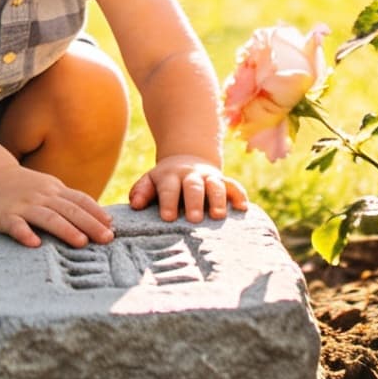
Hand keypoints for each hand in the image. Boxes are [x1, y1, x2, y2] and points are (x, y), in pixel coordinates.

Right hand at [0, 165, 116, 248]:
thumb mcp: (49, 189)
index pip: (80, 200)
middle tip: (107, 239)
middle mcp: (41, 196)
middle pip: (69, 210)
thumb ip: (71, 202)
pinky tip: (34, 243)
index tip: (111, 227)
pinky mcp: (4, 215)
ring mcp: (23, 205)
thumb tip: (102, 220)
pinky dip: (24, 233)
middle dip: (89, 224)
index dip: (96, 213)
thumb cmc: (25, 188)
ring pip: (47, 217)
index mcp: (54, 190)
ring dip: (65, 229)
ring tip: (81, 242)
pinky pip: (15, 225)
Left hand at [129, 154, 245, 222]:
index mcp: (170, 175)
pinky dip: (239, 196)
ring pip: (215, 185)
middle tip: (194, 219)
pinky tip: (242, 209)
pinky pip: (234, 186)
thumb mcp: (150, 181)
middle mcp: (191, 175)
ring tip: (218, 216)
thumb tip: (135, 205)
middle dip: (194, 202)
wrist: (187, 159)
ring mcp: (209, 177)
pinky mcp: (224, 181)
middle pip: (193, 187)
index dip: (168, 202)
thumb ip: (142, 192)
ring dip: (218, 200)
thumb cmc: (165, 180)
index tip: (167, 218)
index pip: (168, 188)